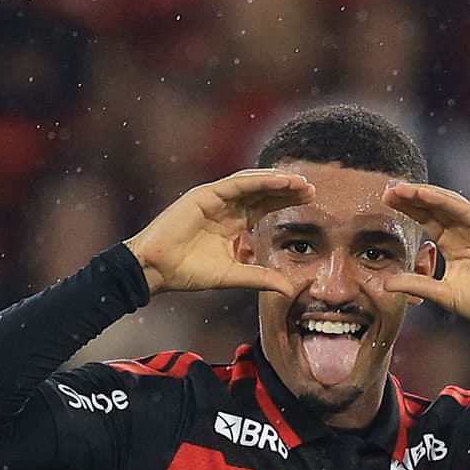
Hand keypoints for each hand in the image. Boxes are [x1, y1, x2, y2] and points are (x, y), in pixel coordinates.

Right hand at [124, 169, 315, 297]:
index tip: (311, 201)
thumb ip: (260, 277)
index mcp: (232, 223)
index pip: (265, 206)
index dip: (286, 202)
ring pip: (252, 184)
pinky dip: (258, 180)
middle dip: (287, 189)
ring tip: (300, 183)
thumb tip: (288, 289)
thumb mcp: (233, 275)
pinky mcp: (203, 195)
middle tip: (312, 190)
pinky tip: (279, 180)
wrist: (157, 270)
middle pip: (262, 192)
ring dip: (277, 181)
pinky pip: (236, 184)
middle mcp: (225, 207)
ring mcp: (214, 198)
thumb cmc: (188, 272)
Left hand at [386, 179, 469, 330]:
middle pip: (435, 207)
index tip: (386, 201)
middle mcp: (465, 230)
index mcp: (453, 242)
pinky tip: (426, 194)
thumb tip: (386, 284)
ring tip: (403, 189)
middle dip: (412, 197)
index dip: (408, 209)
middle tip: (389, 189)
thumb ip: (417, 285)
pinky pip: (467, 211)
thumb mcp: (443, 294)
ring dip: (425, 194)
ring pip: (449, 204)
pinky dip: (446, 201)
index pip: (427, 219)